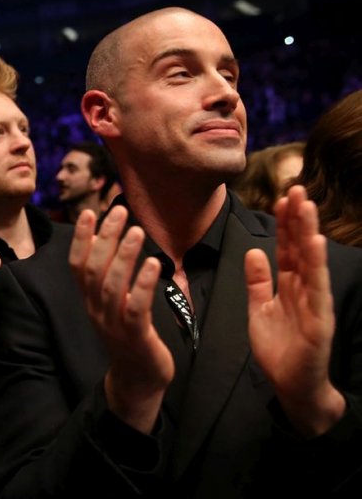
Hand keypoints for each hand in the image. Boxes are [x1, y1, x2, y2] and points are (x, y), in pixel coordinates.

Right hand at [69, 207, 172, 433]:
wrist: (138, 379)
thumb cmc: (128, 334)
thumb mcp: (110, 301)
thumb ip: (103, 272)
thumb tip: (96, 237)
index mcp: (89, 300)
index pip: (77, 264)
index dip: (80, 239)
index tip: (88, 212)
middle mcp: (96, 309)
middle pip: (94, 269)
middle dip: (106, 238)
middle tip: (119, 211)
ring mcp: (113, 324)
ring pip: (112, 286)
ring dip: (124, 256)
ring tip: (136, 231)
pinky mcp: (135, 336)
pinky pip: (136, 308)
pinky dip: (142, 284)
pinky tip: (153, 264)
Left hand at [245, 185, 344, 436]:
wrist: (292, 384)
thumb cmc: (279, 348)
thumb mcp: (259, 309)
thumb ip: (258, 282)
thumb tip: (254, 252)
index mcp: (289, 285)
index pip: (286, 247)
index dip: (283, 223)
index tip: (281, 197)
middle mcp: (304, 288)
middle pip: (300, 247)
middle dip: (297, 218)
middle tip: (296, 188)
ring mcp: (314, 301)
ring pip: (311, 260)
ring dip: (308, 232)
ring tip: (306, 206)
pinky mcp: (319, 318)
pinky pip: (316, 288)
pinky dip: (315, 265)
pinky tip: (314, 244)